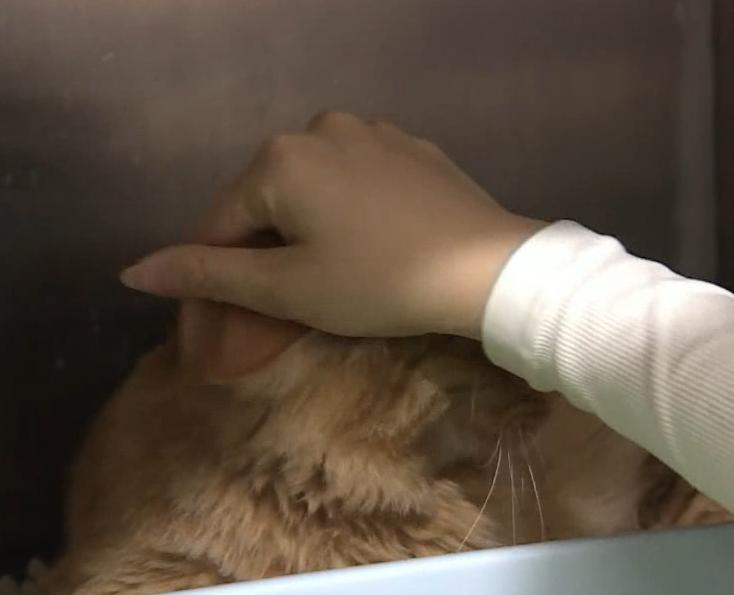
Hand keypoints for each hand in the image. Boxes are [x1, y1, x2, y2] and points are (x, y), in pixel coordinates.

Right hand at [120, 111, 544, 338]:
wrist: (487, 269)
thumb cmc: (380, 282)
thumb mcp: (289, 289)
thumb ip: (209, 276)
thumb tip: (135, 270)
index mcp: (279, 159)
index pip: (220, 224)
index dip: (213, 278)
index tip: (221, 323)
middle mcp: (320, 129)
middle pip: (266, 201)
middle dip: (264, 253)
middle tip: (280, 307)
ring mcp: (372, 133)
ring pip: (314, 189)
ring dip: (306, 232)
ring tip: (328, 280)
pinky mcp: (413, 148)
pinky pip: (359, 181)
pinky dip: (350, 213)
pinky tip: (370, 247)